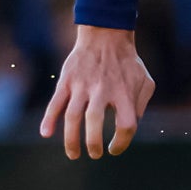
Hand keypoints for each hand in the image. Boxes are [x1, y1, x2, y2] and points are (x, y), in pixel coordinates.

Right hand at [40, 24, 156, 158]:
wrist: (106, 35)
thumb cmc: (128, 63)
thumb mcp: (145, 81)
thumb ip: (140, 106)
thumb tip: (131, 129)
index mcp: (124, 92)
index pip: (126, 124)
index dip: (122, 142)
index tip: (114, 149)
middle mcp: (103, 89)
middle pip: (95, 121)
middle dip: (93, 143)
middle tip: (95, 154)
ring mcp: (82, 85)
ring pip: (72, 116)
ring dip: (71, 139)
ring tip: (73, 155)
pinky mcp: (67, 80)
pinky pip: (55, 102)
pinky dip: (48, 119)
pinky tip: (45, 133)